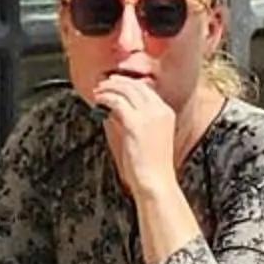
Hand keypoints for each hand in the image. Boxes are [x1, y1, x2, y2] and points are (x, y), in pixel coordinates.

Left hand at [88, 64, 181, 201]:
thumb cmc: (151, 166)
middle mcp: (160, 111)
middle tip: (103, 84)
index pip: (145, 89)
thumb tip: (115, 109)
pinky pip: (117, 102)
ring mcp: (149, 116)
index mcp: (166, 113)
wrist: (156, 181)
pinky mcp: (135, 124)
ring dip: (109, 88)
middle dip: (117, 82)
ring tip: (98, 91)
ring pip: (125, 90)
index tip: (115, 84)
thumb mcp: (146, 137)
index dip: (128, 83)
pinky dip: (105, 98)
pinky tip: (98, 101)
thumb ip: (133, 120)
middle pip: (136, 86)